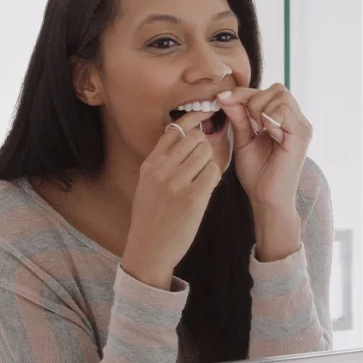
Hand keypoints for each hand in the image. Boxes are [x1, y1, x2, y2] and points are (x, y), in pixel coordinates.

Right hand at [121, 111, 222, 289]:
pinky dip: (214, 178)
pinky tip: (207, 189)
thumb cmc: (151, 218)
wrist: (148, 250)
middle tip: (204, 162)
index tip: (207, 112)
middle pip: (195, 138)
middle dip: (205, 146)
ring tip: (203, 179)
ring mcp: (176, 183)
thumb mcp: (147, 184)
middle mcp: (161, 169)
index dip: (194, 117)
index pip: (174, 128)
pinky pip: (214, 172)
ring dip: (210, 163)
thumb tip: (184, 138)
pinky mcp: (192, 198)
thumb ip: (162, 162)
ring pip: (206, 153)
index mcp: (150, 164)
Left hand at [217, 84, 312, 258]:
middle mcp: (298, 121)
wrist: (266, 200)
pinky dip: (268, 118)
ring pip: (280, 95)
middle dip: (254, 99)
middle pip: (277, 88)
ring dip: (260, 109)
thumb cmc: (257, 175)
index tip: (223, 99)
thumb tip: (225, 95)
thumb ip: (239, 116)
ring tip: (257, 130)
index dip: (244, 92)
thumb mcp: (244, 140)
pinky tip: (265, 134)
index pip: (268, 91)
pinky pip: (282, 111)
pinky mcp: (300, 137)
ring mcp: (301, 128)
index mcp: (286, 121)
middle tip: (248, 123)